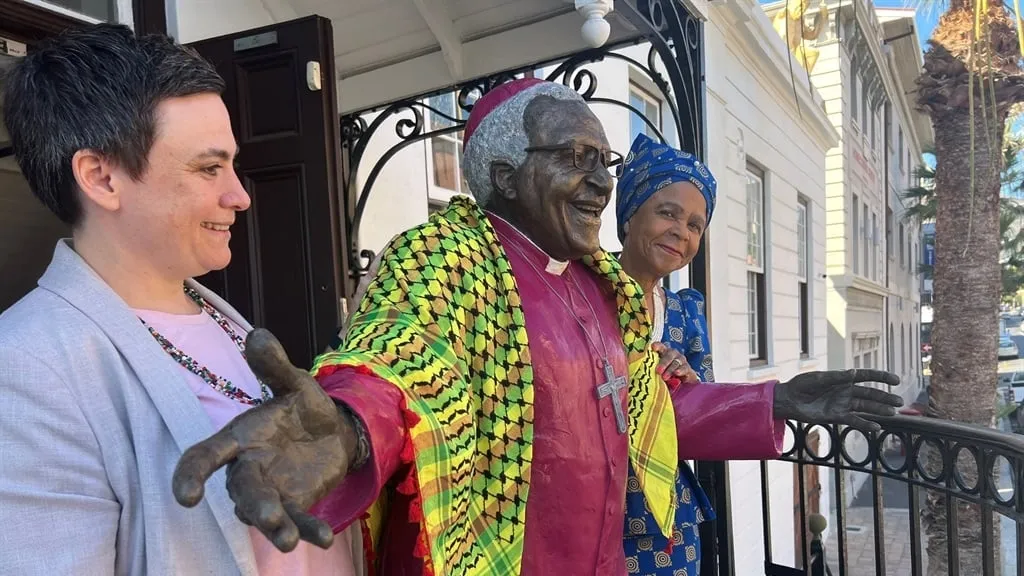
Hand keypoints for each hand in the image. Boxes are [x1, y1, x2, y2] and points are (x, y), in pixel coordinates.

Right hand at [172, 329, 360, 551]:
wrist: (333, 431)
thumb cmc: (302, 408)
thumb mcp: (295, 384)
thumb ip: (275, 366)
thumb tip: (257, 334)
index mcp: (238, 438)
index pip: (204, 457)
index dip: (191, 475)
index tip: (186, 496)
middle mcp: (248, 469)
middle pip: (240, 490)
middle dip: (252, 504)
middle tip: (267, 517)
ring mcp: (271, 491)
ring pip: (263, 512)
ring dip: (275, 526)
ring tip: (287, 539)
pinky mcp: (295, 505)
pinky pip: (298, 521)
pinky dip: (309, 530)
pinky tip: (324, 538)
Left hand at [651, 342, 698, 381]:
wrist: (682, 378)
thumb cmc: (666, 372)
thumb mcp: (659, 370)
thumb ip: (655, 370)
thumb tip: (647, 374)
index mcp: (664, 352)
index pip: (660, 346)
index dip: (657, 345)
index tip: (653, 347)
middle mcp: (673, 353)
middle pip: (668, 355)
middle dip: (663, 363)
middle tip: (658, 371)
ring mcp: (681, 359)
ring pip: (675, 362)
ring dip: (670, 370)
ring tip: (664, 377)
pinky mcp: (687, 367)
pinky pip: (684, 368)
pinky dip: (680, 370)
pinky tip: (677, 373)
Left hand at [773, 369, 903, 431]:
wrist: (788, 400)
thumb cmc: (801, 385)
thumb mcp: (818, 379)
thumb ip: (836, 377)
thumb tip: (854, 372)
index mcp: (842, 379)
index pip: (866, 376)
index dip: (881, 377)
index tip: (896, 380)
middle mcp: (845, 392)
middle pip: (869, 394)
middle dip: (884, 397)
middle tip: (899, 401)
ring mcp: (842, 405)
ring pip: (865, 407)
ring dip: (879, 410)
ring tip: (893, 413)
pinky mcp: (836, 416)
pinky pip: (854, 420)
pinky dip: (865, 424)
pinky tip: (876, 427)